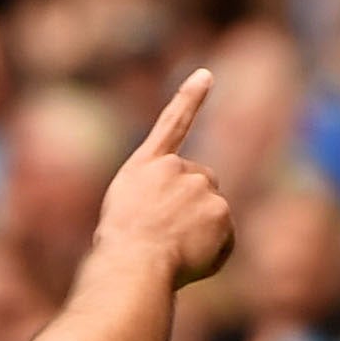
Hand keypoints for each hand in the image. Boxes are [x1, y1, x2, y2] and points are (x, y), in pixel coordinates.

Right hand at [95, 69, 234, 289]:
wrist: (130, 265)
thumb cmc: (116, 254)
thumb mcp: (123, 218)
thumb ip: (156, 202)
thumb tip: (192, 215)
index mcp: (144, 168)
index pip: (171, 125)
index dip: (189, 99)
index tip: (205, 75)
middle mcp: (175, 168)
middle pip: (199, 184)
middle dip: (190, 207)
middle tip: (161, 237)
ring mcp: (200, 185)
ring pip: (211, 212)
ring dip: (197, 233)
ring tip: (168, 253)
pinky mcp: (220, 209)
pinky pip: (223, 238)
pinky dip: (210, 253)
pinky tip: (185, 262)